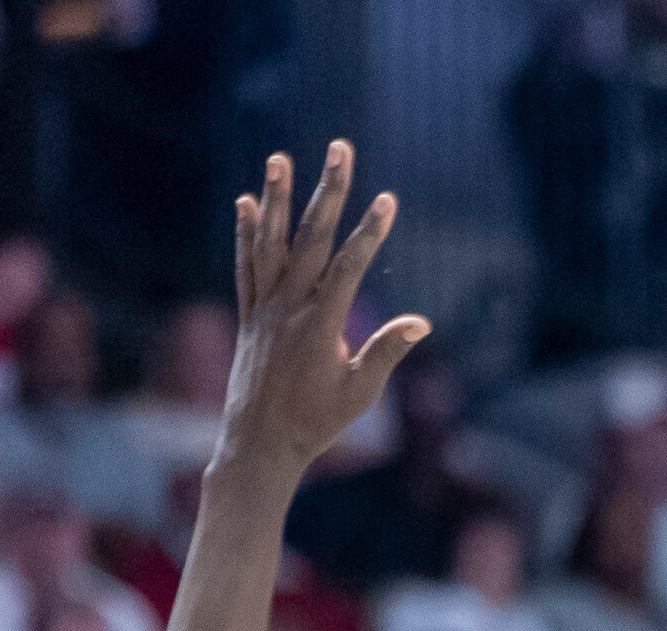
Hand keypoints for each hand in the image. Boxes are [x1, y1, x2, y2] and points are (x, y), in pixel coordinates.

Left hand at [220, 144, 431, 483]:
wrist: (258, 445)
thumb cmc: (315, 425)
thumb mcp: (360, 394)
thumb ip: (386, 353)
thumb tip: (420, 322)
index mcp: (319, 325)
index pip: (348, 267)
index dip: (370, 232)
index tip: (388, 200)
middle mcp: (288, 308)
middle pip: (312, 238)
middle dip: (329, 191)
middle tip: (340, 149)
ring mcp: (264, 309)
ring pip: (272, 243)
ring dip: (277, 198)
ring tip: (280, 158)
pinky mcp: (248, 316)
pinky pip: (246, 266)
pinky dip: (247, 235)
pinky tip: (247, 204)